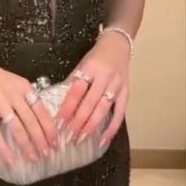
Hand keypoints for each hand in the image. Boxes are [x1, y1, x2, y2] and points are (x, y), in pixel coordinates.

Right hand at [0, 48, 58, 166]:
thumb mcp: (16, 83)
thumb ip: (27, 99)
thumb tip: (42, 122)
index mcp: (25, 88)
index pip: (41, 110)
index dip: (49, 127)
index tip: (55, 141)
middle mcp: (14, 95)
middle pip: (31, 121)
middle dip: (40, 140)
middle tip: (46, 154)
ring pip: (16, 128)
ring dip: (26, 145)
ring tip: (32, 157)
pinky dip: (3, 148)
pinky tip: (9, 159)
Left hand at [55, 33, 130, 147]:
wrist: (118, 45)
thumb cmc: (96, 57)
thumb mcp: (81, 64)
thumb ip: (72, 82)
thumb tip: (60, 104)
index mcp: (90, 68)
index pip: (77, 90)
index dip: (68, 107)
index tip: (59, 122)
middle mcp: (105, 77)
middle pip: (90, 102)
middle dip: (78, 120)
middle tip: (68, 136)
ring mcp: (117, 86)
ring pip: (103, 109)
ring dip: (91, 125)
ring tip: (81, 138)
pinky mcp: (126, 93)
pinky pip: (120, 113)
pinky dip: (112, 128)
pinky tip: (103, 139)